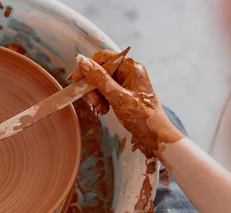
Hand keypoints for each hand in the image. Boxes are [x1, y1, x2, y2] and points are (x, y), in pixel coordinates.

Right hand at [69, 51, 183, 158]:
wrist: (156, 136)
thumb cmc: (142, 117)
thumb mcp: (117, 97)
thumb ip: (99, 79)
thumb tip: (83, 62)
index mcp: (131, 68)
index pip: (104, 58)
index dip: (87, 67)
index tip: (75, 79)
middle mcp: (130, 72)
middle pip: (101, 72)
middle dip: (93, 87)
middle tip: (93, 103)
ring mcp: (128, 83)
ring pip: (103, 83)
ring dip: (97, 96)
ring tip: (100, 110)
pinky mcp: (126, 94)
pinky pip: (108, 92)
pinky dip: (102, 101)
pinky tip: (104, 110)